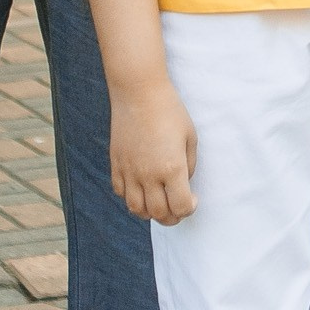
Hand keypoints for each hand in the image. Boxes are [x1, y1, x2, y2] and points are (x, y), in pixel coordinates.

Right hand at [110, 76, 197, 222]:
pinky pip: (121, 192)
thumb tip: (184, 184)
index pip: (180, 207)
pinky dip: (131, 198)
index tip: (193, 200)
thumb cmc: (170, 111)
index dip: (189, 209)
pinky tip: (141, 189)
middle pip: (159, 213)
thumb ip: (189, 166)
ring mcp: (129, 171)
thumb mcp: (190, 137)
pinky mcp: (116, 164)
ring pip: (137, 209)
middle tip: (178, 208)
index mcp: (172, 168)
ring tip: (159, 203)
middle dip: (172, 217)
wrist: (139, 93)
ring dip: (150, 212)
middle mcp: (148, 174)